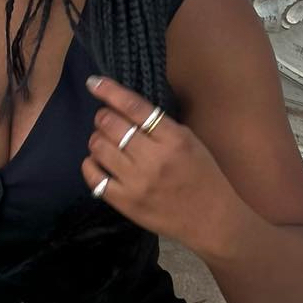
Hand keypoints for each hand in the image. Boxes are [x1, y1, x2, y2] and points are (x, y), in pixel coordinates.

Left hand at [83, 74, 240, 250]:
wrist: (211, 220)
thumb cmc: (203, 176)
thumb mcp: (190, 141)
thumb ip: (160, 125)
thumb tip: (124, 107)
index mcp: (173, 138)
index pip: (134, 107)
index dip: (109, 91)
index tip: (94, 83)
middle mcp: (153, 159)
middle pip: (111, 124)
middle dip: (103, 117)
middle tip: (107, 121)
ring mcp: (137, 182)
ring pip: (98, 147)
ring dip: (97, 139)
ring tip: (106, 143)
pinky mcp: (125, 203)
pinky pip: (94, 177)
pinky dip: (90, 164)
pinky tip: (98, 162)